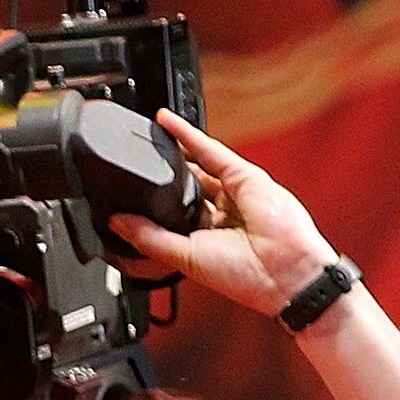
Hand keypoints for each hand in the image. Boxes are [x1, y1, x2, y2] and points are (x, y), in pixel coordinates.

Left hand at [108, 110, 339, 320]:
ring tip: (143, 136)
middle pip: (183, 187)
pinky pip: (208, 149)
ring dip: (170, 151)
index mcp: (203, 237)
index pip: (171, 213)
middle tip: (131, 161)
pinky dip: (186, 135)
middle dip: (160, 175)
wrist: (282, 271)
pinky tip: (165, 123)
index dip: (150, 202)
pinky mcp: (242, 175)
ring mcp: (231, 191)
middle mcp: (218, 212)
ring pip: (195, 164)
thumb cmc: (243, 276)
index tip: (124, 193)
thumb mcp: (183, 257)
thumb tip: (116, 222)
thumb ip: (148, 237)